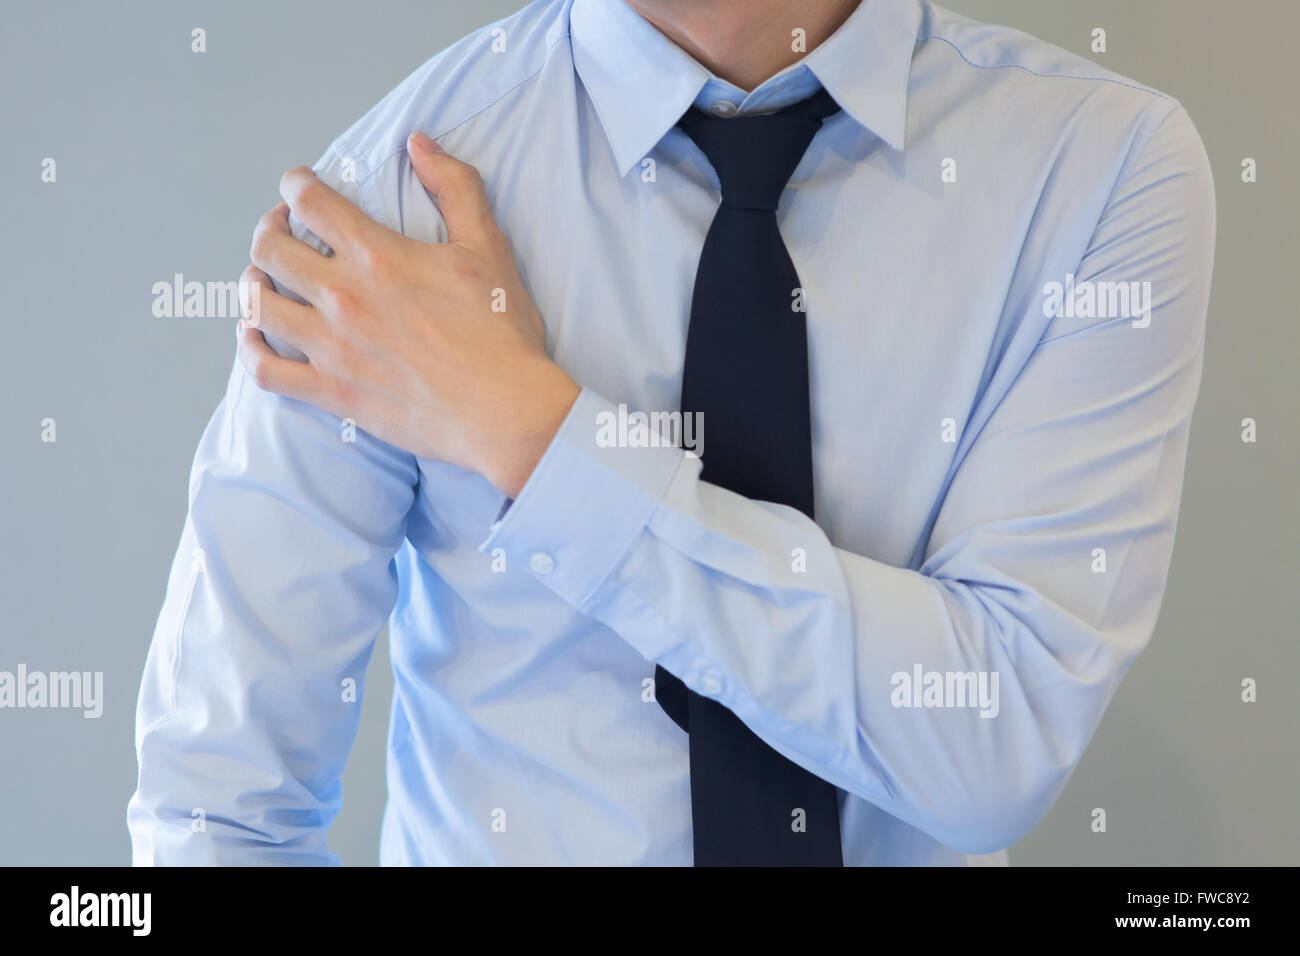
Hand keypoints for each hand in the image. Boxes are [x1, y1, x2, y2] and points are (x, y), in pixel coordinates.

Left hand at [237, 131, 579, 497]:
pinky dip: (250, 351)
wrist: (506, 410)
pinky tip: (253, 338)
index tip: (300, 187)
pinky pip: (266, 372)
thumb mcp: (488, 247)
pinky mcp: (332, 393)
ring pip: (259, 306)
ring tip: (265, 281)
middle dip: (268, 229)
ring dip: (254, 285)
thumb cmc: (501, 332)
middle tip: (281, 231)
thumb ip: (456, 187)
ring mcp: (332, 348)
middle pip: (269, 249)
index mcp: (378, 256)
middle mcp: (344, 298)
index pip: (310, 201)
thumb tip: (419, 144)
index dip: (296, 184)